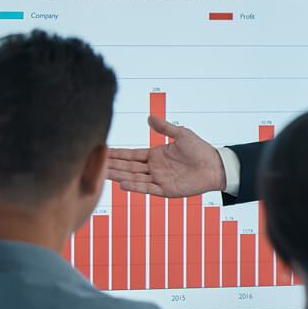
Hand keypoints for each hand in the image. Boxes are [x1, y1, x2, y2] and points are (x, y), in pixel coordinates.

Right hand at [105, 116, 225, 196]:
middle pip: (128, 167)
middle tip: (91, 164)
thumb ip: (164, 128)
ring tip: (102, 174)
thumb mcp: (181, 134)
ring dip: (119, 176)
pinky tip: (123, 184)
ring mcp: (159, 180)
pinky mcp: (167, 191)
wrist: (215, 166)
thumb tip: (148, 117)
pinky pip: (148, 189)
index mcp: (155, 155)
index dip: (116, 154)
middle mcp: (154, 168)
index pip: (130, 155)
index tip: (100, 151)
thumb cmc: (200, 149)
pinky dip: (136, 187)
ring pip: (134, 178)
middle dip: (112, 165)